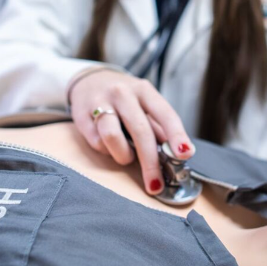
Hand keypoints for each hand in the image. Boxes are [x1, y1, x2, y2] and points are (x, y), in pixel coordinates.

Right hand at [69, 69, 193, 195]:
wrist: (88, 81)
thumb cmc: (124, 98)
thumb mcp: (144, 104)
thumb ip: (158, 127)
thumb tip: (176, 155)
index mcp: (144, 90)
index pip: (165, 113)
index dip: (176, 135)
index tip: (185, 154)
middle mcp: (123, 93)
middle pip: (140, 130)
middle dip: (149, 162)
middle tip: (155, 185)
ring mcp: (100, 102)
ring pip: (113, 137)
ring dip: (123, 155)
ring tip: (127, 156)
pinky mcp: (82, 115)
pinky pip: (96, 142)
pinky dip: (106, 150)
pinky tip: (108, 145)